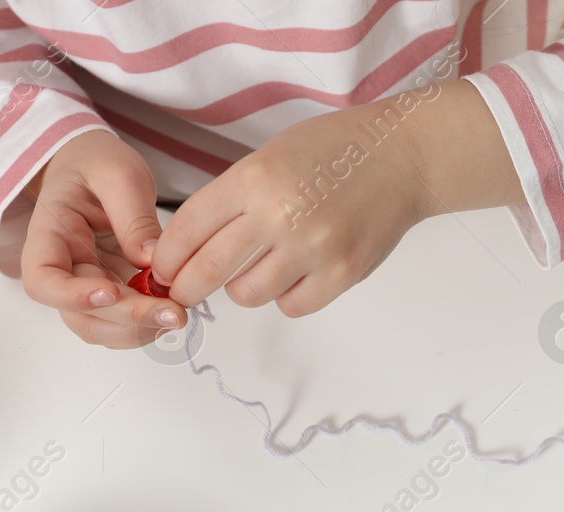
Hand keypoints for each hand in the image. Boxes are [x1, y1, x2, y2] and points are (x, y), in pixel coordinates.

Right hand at [20, 130, 186, 347]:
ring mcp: (84, 285)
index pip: (42, 280)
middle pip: (80, 315)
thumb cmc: (96, 164)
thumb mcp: (119, 174)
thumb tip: (152, 260)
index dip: (72, 297)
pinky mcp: (109, 293)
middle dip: (127, 321)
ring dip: (139, 330)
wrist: (92, 167)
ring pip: (101, 327)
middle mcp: (62, 269)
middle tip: (174, 313)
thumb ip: (134, 216)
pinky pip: (121, 322)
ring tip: (177, 313)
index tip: (111, 293)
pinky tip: (172, 310)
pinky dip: (147, 324)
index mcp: (50, 234)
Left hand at [150, 101, 433, 317]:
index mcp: (252, 179)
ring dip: (242, 288)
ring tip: (257, 268)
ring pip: (247, 295)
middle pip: (207, 272)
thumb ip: (231, 200)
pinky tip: (294, 273)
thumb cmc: (332, 153)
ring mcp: (312, 248)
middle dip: (186, 287)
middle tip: (185, 291)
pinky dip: (285, 296)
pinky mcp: (341, 274)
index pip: (186, 230)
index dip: (166, 258)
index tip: (163, 269)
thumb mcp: (268, 157)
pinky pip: (291, 306)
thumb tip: (189, 249)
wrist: (400, 157)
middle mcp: (278, 216)